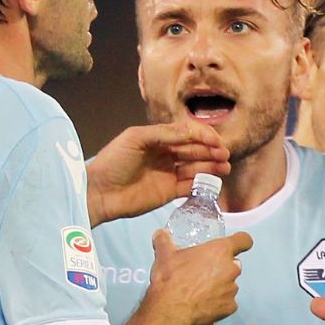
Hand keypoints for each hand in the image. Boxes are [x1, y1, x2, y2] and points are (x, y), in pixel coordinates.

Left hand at [86, 121, 230, 224]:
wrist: (99, 192)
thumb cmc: (113, 161)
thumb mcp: (136, 139)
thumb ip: (164, 134)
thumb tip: (190, 132)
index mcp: (157, 138)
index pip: (186, 133)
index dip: (202, 135)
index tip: (215, 141)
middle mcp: (165, 154)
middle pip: (194, 150)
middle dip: (211, 150)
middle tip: (224, 154)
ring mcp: (168, 174)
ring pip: (195, 168)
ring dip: (211, 166)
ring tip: (225, 167)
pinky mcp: (168, 192)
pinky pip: (190, 187)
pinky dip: (202, 183)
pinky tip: (213, 181)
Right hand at [149, 229, 252, 324]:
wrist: (170, 310)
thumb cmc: (171, 279)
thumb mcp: (164, 255)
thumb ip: (164, 240)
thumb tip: (160, 234)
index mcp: (220, 251)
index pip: (243, 240)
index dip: (241, 241)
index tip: (238, 244)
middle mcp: (230, 269)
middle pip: (234, 264)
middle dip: (222, 268)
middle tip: (203, 272)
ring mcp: (232, 289)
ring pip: (230, 284)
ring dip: (219, 286)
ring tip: (199, 290)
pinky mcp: (229, 307)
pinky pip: (227, 303)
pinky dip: (218, 303)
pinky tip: (203, 304)